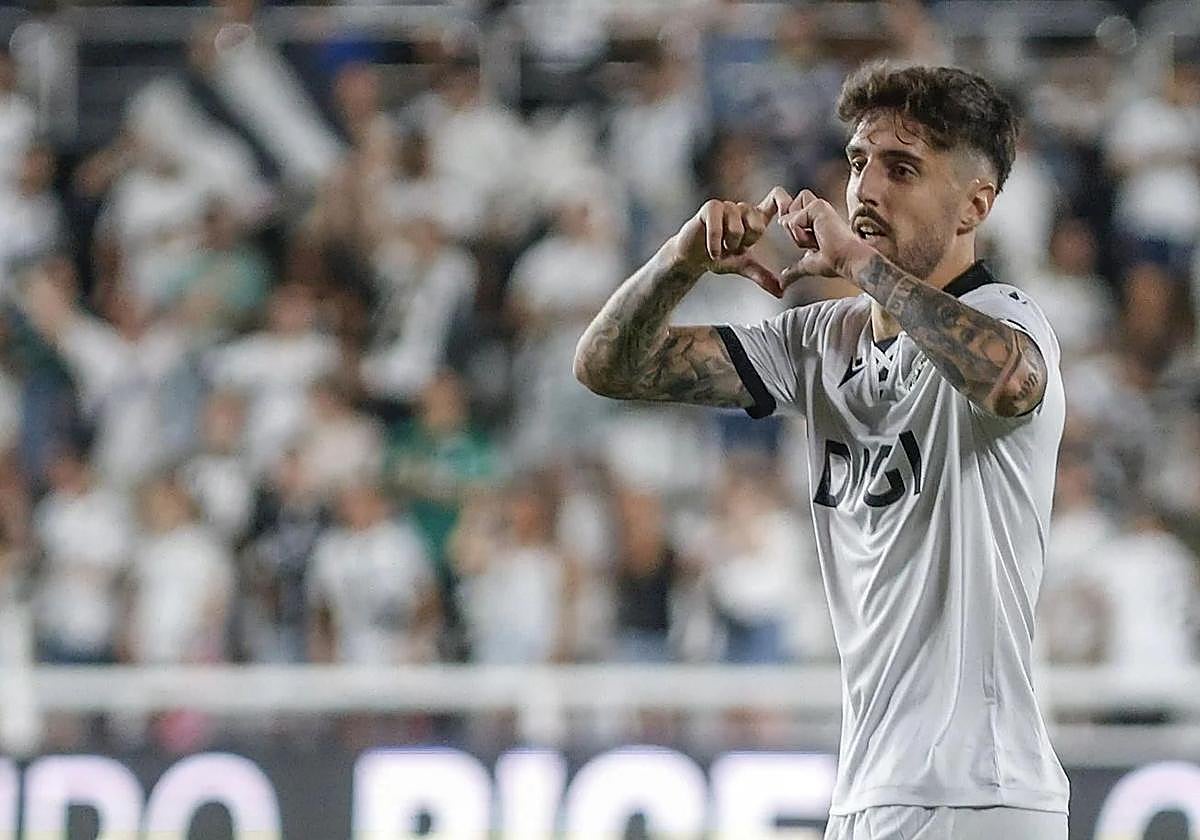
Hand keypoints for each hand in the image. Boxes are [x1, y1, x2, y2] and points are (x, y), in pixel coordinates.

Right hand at [668, 187, 793, 296]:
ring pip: (736, 228)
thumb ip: (762, 276)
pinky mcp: (710, 208)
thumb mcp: (744, 267)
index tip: (785, 217)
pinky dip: (715, 244)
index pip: (775, 199)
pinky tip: (713, 253)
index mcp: (755, 218)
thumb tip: (781, 293)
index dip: (784, 202)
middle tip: (732, 248)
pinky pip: (717, 226)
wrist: (691, 258)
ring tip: (721, 248)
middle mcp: (742, 209)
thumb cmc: (718, 257)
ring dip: (728, 245)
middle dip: (745, 244)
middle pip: (757, 225)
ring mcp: (726, 206)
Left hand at [777, 190, 868, 287]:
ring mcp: (818, 206)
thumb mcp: (808, 264)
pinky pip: (792, 222)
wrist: (848, 261)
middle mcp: (817, 209)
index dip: (793, 230)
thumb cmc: (836, 262)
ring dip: (796, 235)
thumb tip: (783, 282)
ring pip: (786, 217)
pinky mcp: (817, 206)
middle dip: (792, 231)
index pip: (789, 214)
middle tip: (813, 242)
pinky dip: (801, 235)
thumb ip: (794, 270)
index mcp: (815, 218)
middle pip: (785, 212)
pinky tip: (819, 238)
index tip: (814, 243)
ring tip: (816, 240)